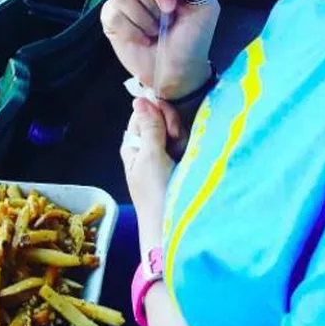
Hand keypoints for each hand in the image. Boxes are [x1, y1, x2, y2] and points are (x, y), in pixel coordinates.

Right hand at [101, 0, 219, 99]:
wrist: (178, 71)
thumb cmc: (193, 38)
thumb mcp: (205, 8)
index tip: (171, 5)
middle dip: (152, 5)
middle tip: (166, 22)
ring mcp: (125, 0)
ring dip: (142, 19)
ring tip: (155, 32)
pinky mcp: (111, 18)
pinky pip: (111, 13)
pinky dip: (130, 30)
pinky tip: (142, 39)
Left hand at [120, 98, 184, 225]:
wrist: (174, 226)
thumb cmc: (156, 193)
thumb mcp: (150, 157)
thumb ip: (148, 127)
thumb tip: (139, 99)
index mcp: (133, 145)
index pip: (142, 114)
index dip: (154, 112)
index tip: (164, 119)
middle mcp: (149, 148)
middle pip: (160, 120)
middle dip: (170, 124)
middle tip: (175, 137)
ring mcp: (167, 156)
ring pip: (176, 131)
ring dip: (181, 136)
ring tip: (183, 153)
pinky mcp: (183, 163)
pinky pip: (187, 144)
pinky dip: (189, 146)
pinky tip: (191, 154)